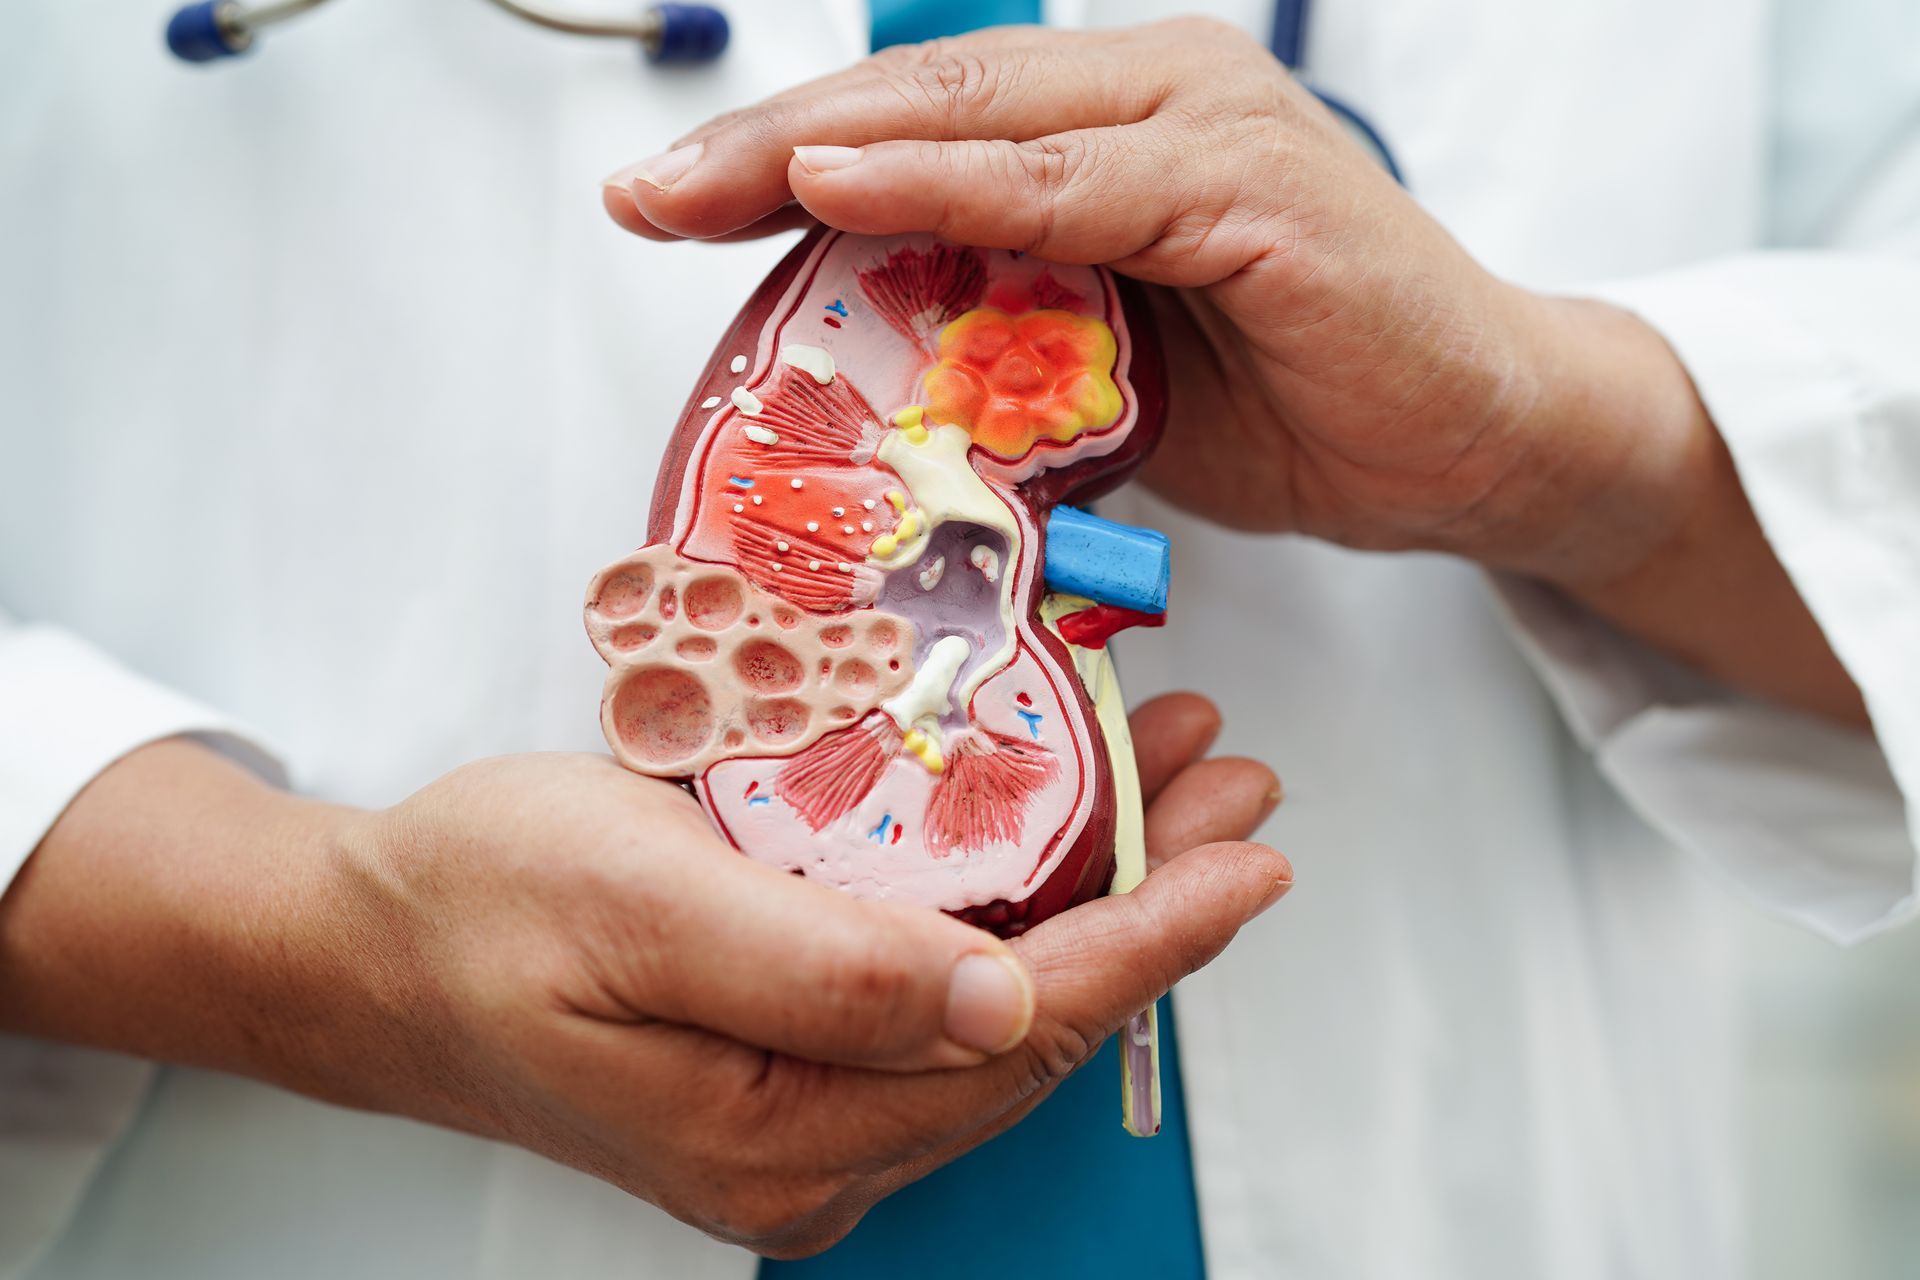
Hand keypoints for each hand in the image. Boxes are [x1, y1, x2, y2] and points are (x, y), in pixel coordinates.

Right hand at [0, 694, 1288, 1256]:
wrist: (368, 946)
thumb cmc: (482, 906)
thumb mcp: (639, 906)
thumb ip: (823, 967)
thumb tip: (1005, 1000)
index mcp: (785, 1129)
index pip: (1025, 1031)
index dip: (1154, 938)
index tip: (1248, 859)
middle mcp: (815, 1147)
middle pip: (1036, 1020)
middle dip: (1149, 901)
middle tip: (1227, 791)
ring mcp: (805, 1116)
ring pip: (1001, 1002)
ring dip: (1093, 890)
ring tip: (1164, 781)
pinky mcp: (789, 1067)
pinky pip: (940, 988)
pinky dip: (1013, 899)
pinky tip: (1046, 824)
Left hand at [601, 20, 1864, 724]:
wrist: (1476, 440)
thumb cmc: (1308, 401)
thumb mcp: (1116, 374)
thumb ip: (1010, 340)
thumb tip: (878, 367)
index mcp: (1117, 124)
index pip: (924, 124)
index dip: (785, 159)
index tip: (668, 202)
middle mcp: (1155, 93)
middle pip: (928, 100)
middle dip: (771, 149)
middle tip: (647, 192)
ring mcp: (1207, 126)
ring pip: (984, 120)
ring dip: (831, 153)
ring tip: (704, 187)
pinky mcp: (1252, 186)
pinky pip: (1074, 183)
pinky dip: (954, 184)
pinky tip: (848, 185)